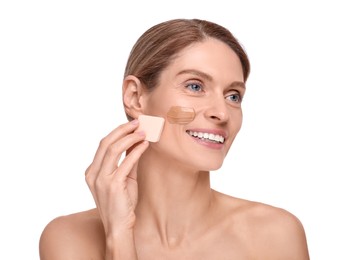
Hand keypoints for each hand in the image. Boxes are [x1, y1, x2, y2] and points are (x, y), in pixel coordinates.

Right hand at [85, 120, 148, 237]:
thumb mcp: (123, 179)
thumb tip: (136, 142)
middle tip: (137, 123)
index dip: (117, 132)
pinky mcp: (113, 185)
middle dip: (122, 130)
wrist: (119, 226)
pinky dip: (136, 151)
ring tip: (143, 132)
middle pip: (106, 142)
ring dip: (130, 138)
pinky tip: (145, 145)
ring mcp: (101, 179)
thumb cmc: (121, 203)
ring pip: (113, 149)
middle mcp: (93, 173)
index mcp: (92, 171)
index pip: (103, 145)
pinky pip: (126, 162)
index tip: (131, 125)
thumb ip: (127, 161)